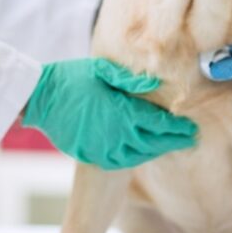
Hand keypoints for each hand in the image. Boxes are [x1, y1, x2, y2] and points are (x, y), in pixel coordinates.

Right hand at [23, 58, 197, 168]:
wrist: (40, 98)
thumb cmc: (72, 78)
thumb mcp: (103, 70)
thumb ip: (131, 80)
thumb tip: (157, 84)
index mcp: (123, 112)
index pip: (159, 124)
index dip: (178, 128)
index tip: (192, 129)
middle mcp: (117, 135)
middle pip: (154, 143)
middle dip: (174, 141)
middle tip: (190, 139)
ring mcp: (103, 149)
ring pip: (139, 155)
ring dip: (157, 150)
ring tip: (170, 145)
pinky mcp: (91, 156)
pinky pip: (120, 162)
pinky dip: (136, 158)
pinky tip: (143, 152)